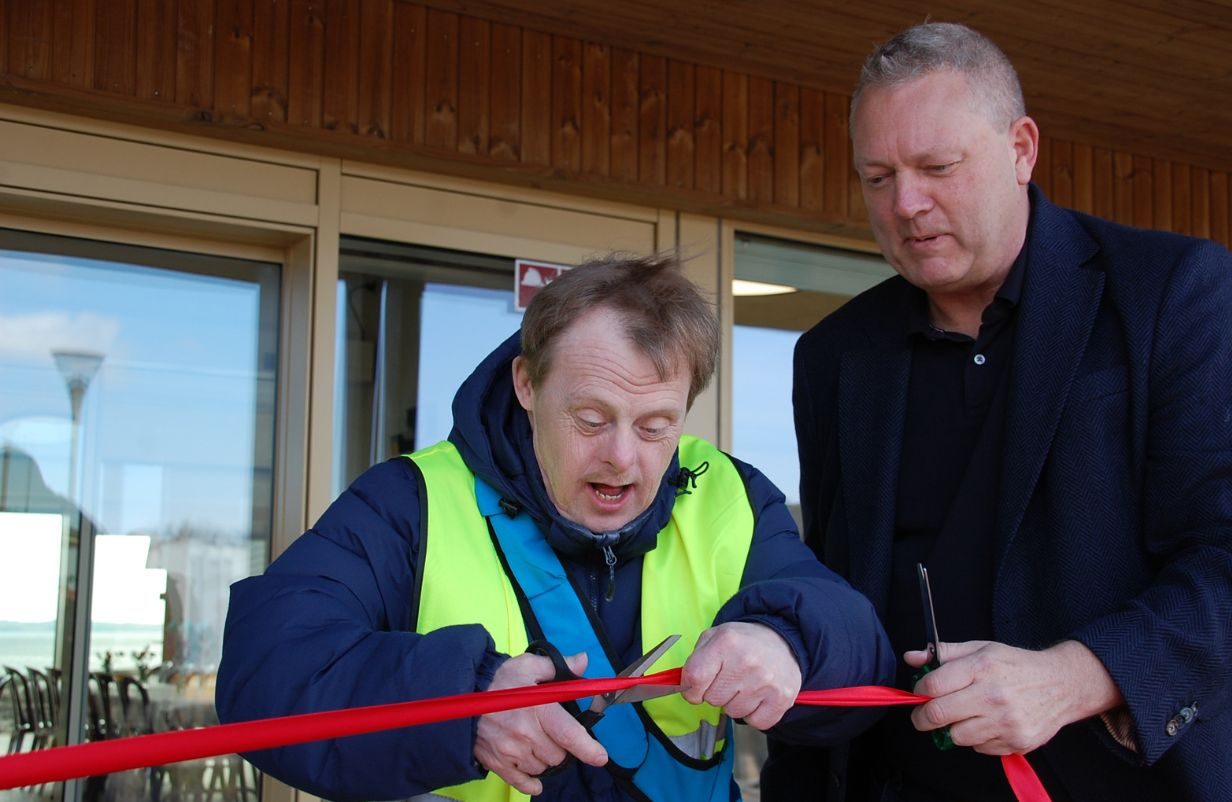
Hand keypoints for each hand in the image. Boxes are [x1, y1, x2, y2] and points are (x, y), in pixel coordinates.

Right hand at [474, 651, 607, 794]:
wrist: (462, 693)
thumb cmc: (499, 680)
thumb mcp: (529, 665)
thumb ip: (559, 666)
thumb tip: (583, 662)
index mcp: (538, 709)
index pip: (569, 734)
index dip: (588, 749)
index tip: (600, 756)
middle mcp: (525, 734)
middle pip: (558, 755)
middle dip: (561, 745)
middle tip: (551, 731)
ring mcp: (510, 751)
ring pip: (542, 767)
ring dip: (544, 758)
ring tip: (535, 740)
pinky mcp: (496, 761)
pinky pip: (520, 781)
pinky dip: (530, 781)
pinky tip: (535, 777)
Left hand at [680, 621, 802, 729]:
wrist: (783, 641)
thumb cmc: (741, 643)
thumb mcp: (714, 638)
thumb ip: (694, 660)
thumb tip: (679, 687)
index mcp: (726, 643)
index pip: (694, 679)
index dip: (690, 689)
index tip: (696, 687)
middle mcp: (746, 662)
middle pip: (712, 699)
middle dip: (716, 692)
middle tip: (729, 678)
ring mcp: (766, 682)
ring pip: (732, 712)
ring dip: (735, 703)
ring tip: (745, 684)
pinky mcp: (781, 699)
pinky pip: (754, 722)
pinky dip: (754, 714)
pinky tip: (758, 695)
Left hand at [907, 639, 1123, 754]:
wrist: (1062, 685)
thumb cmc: (1017, 666)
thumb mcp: (981, 649)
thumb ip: (944, 653)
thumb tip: (912, 657)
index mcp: (981, 668)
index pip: (932, 686)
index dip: (919, 691)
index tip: (920, 694)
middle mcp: (993, 696)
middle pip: (938, 715)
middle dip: (923, 717)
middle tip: (924, 715)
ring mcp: (1006, 722)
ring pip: (956, 736)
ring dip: (953, 728)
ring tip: (964, 715)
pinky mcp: (1017, 742)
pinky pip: (980, 748)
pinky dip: (977, 739)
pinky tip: (988, 723)